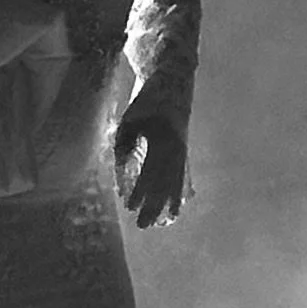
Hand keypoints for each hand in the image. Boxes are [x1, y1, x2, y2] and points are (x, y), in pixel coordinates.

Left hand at [115, 100, 188, 227]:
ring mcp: (182, 149)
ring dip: (170, 202)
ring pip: (177, 181)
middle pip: (165, 182)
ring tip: (167, 222)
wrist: (172, 82)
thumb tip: (121, 173)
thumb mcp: (129, 121)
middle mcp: (176, 147)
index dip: (140, 190)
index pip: (150, 170)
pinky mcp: (184, 149)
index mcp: (162, 138)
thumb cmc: (146, 102)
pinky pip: (184, 174)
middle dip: (154, 205)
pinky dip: (182, 190)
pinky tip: (182, 205)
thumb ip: (124, 147)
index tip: (129, 207)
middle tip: (144, 225)